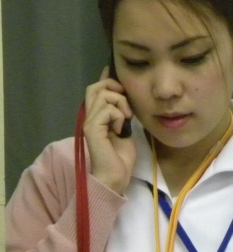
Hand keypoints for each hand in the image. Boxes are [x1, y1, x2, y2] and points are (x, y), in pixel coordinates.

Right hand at [83, 67, 136, 194]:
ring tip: (125, 120)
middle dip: (114, 88)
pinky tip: (120, 129)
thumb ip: (121, 113)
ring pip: (103, 95)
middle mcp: (89, 117)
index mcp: (96, 117)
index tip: (114, 73)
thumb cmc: (121, 159)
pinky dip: (118, 116)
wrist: (115, 178)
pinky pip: (107, 109)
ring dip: (120, 104)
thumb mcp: (124, 129)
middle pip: (95, 88)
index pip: (96, 90)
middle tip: (126, 105)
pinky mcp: (91, 129)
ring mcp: (88, 122)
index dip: (106, 79)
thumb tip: (123, 96)